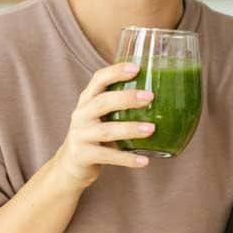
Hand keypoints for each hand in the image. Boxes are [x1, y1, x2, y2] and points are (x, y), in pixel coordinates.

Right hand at [52, 62, 155, 189]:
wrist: (71, 164)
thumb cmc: (95, 136)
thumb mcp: (102, 117)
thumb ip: (120, 106)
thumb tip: (161, 96)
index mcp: (87, 100)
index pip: (98, 80)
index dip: (116, 72)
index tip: (136, 68)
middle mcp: (81, 114)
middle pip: (102, 102)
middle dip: (126, 98)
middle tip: (150, 96)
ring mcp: (80, 135)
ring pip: (106, 130)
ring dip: (130, 129)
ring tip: (151, 129)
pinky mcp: (82, 155)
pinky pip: (107, 156)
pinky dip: (127, 159)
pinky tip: (144, 161)